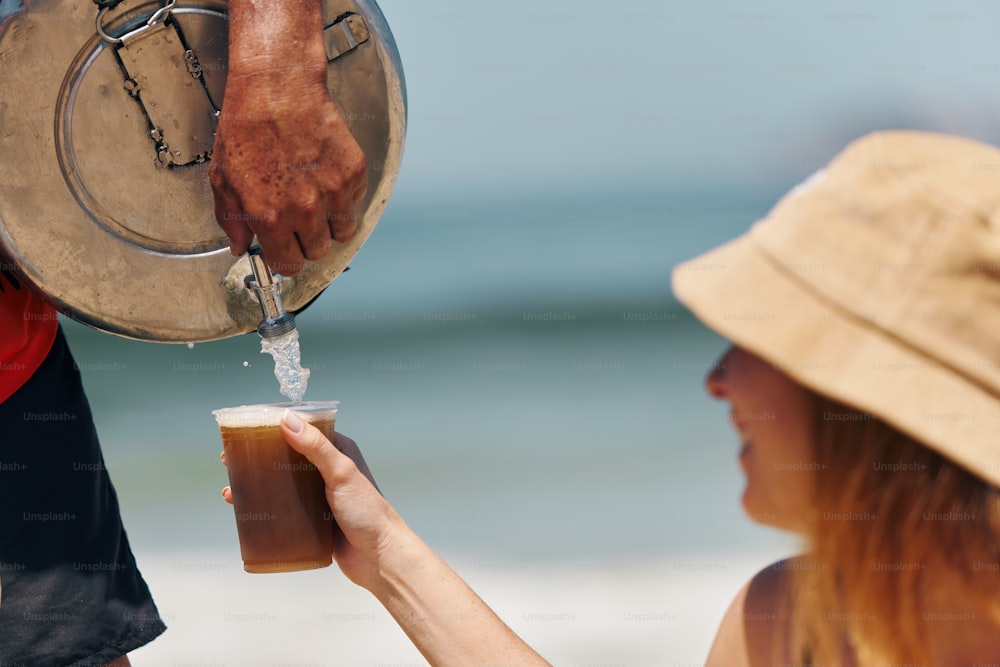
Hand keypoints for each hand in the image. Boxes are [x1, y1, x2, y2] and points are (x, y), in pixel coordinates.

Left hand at [209, 2, 366, 275]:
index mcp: (269, 217)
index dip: (285, 259)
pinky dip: (344, 197)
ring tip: (316, 201)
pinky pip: (355, 203)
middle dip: (307, 241)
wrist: (277, 89)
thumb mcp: (223, 178)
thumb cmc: (247, 128)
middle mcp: (304, 211)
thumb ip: (231, 221)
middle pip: (318, 252)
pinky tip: (325, 177)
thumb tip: (239, 246)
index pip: (288, 265)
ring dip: (330, 224)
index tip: (284, 250)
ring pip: (342, 233)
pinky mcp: (354, 174)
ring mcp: (333, 193)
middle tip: (298, 219)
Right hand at [221, 415, 398, 589]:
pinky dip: (264, 508)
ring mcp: (318, 496)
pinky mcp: (312, 520)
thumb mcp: (341, 473)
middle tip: (229, 460)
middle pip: (286, 458)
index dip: (275, 428)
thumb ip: (316, 447)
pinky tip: (245, 511)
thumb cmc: (368, 512)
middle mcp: (327, 471)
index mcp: (338, 452)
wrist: (379, 558)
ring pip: (281, 485)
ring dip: (256, 484)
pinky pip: (283, 509)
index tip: (247, 429)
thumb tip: (286, 419)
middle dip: (258, 458)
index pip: (302, 431)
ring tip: (231, 489)